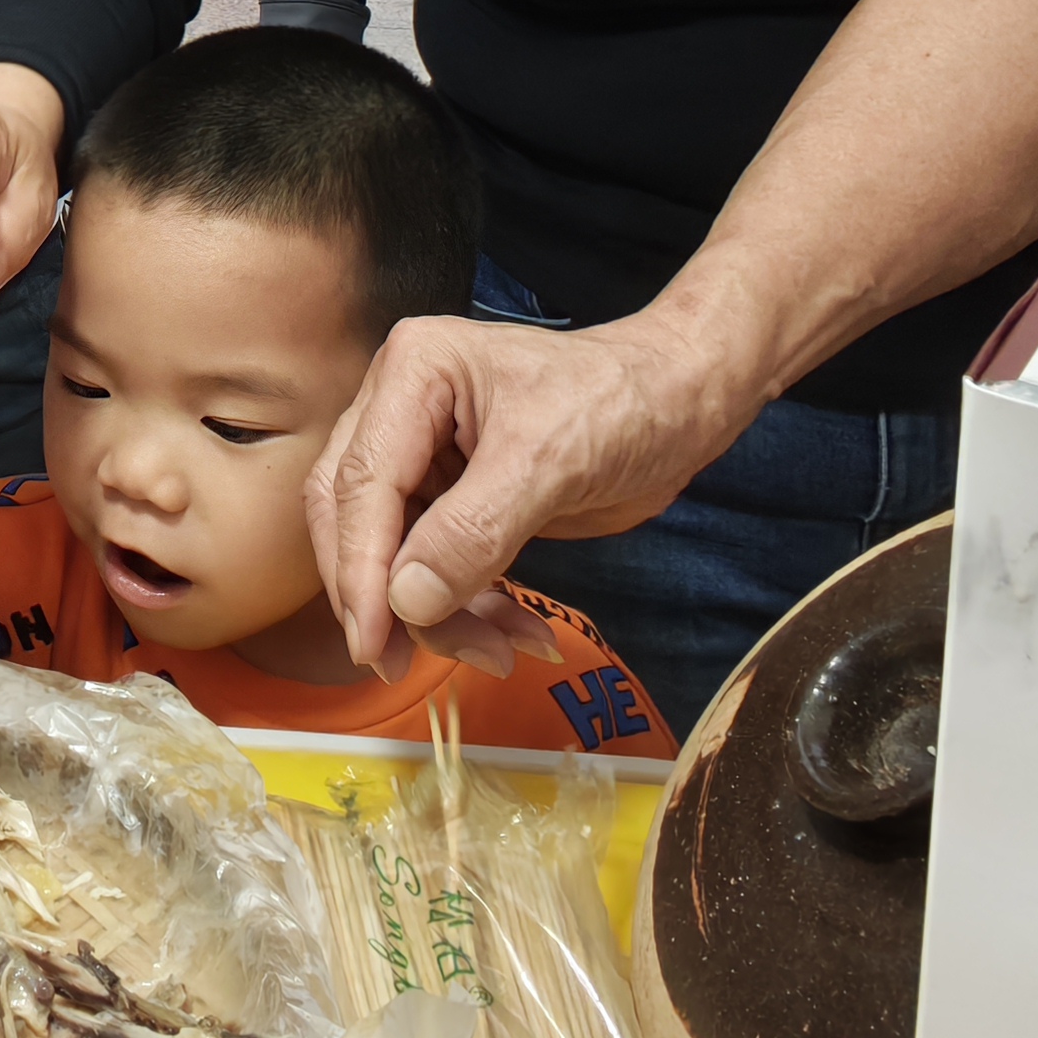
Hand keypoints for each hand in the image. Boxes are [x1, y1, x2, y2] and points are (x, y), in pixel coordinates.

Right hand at [305, 312, 753, 677]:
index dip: (361, 568)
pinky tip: (516, 635)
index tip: (374, 641)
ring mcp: (425, 457)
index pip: (360, 483)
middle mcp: (402, 410)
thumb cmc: (622, 401)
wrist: (681, 403)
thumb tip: (406, 602)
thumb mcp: (550, 462)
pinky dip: (469, 610)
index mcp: (413, 374)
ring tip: (500, 652)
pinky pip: (436, 569)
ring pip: (393, 556)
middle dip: (385, 597)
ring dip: (438, 615)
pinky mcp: (454, 500)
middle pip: (356, 519)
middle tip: (402, 664)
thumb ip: (473, 531)